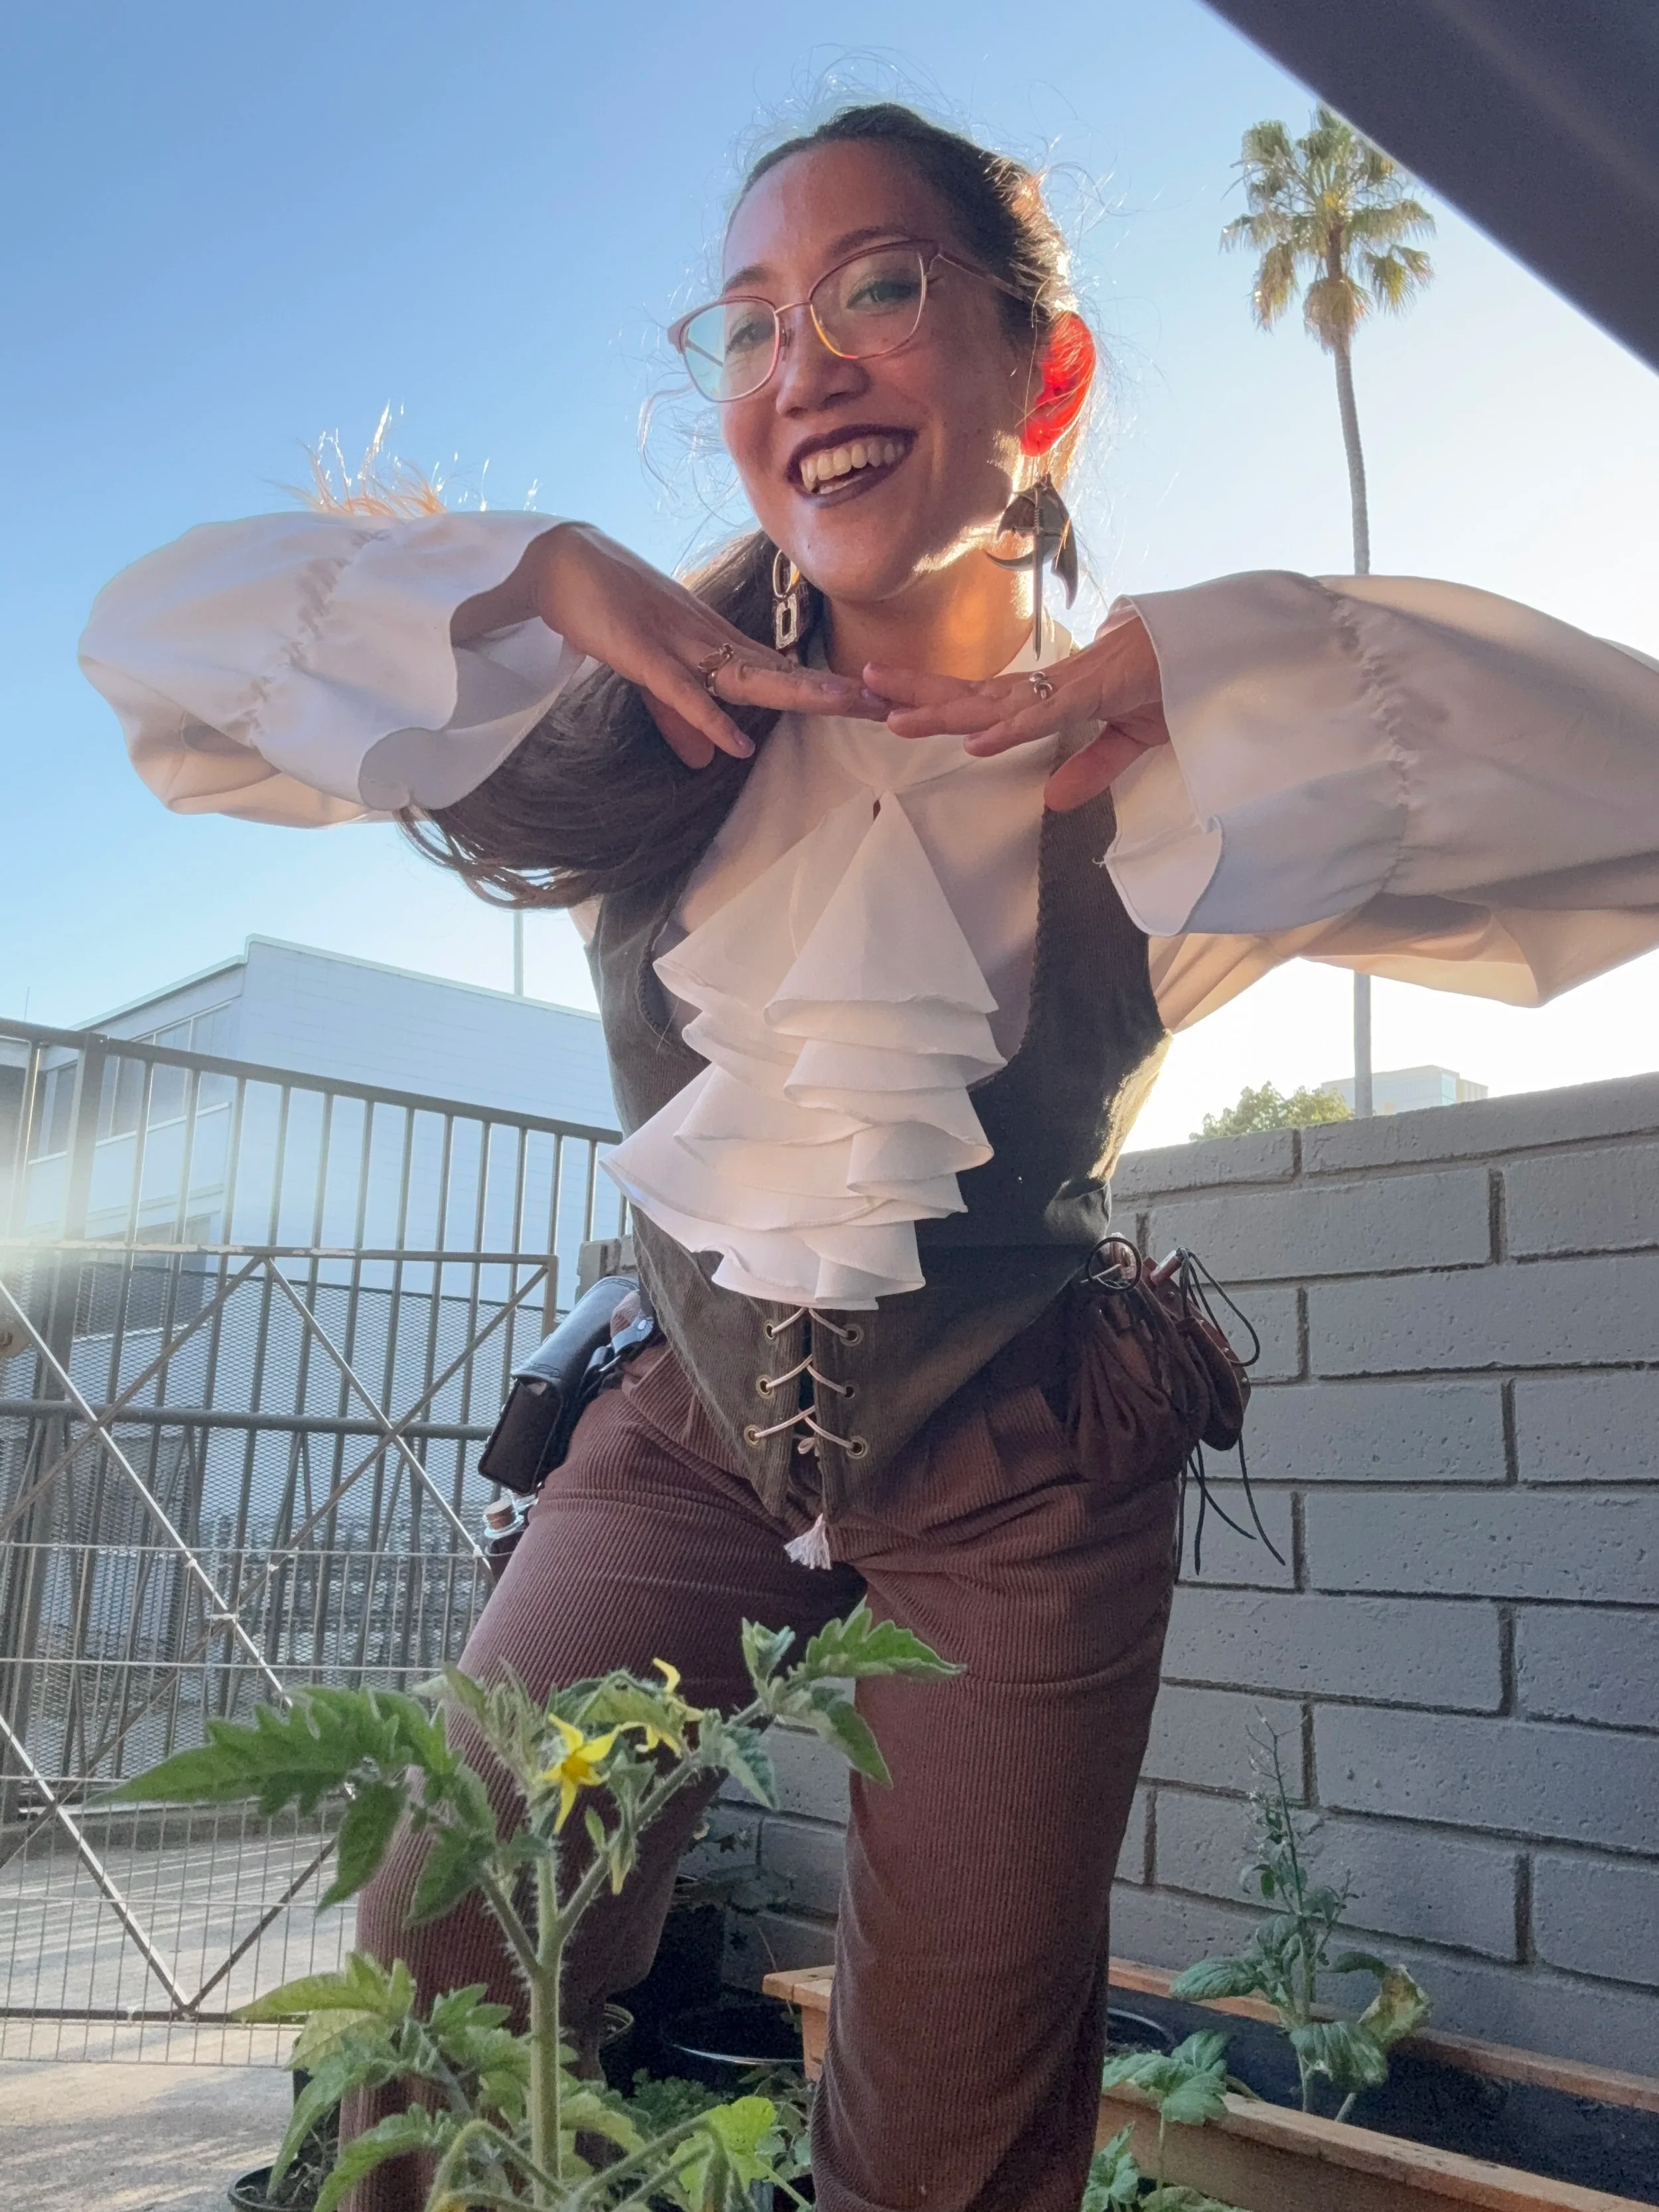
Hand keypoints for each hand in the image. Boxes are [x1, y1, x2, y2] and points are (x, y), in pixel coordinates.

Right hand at [453, 523, 885, 769]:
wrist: (558, 563)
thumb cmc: (605, 609)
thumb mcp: (650, 674)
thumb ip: (681, 718)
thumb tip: (710, 761)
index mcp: (713, 645)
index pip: (781, 672)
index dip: (827, 689)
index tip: (874, 702)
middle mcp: (708, 641)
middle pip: (782, 672)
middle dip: (835, 690)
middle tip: (891, 704)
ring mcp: (678, 645)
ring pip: (749, 676)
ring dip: (799, 693)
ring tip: (849, 706)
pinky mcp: (643, 655)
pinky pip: (683, 692)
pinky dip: (711, 718)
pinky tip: (742, 743)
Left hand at [866, 609, 1169, 810]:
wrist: (1220, 649)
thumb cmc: (1176, 682)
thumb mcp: (1130, 742)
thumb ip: (1090, 768)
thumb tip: (1052, 799)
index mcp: (1057, 696)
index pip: (986, 701)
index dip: (940, 703)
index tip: (892, 704)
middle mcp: (1054, 685)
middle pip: (975, 693)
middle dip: (919, 693)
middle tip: (864, 689)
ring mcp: (1074, 682)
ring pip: (997, 701)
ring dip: (945, 708)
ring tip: (894, 714)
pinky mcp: (1101, 689)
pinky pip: (1048, 714)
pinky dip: (1013, 728)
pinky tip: (975, 740)